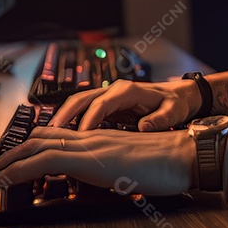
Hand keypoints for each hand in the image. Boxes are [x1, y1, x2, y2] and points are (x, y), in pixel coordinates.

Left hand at [0, 126, 194, 195]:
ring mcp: (89, 144)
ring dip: (6, 163)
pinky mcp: (90, 157)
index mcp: (98, 139)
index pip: (54, 137)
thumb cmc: (167, 164)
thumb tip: (103, 183)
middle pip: (38, 138)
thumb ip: (112, 170)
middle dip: (8, 156)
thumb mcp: (131, 168)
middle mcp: (89, 136)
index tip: (9, 166)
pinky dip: (21, 170)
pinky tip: (7, 180)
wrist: (184, 155)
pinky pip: (46, 160)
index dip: (28, 149)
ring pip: (35, 147)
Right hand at [48, 79, 199, 130]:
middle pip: (83, 99)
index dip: (89, 119)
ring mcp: (109, 97)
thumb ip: (161, 118)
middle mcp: (114, 91)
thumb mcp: (173, 110)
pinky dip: (72, 121)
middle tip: (52, 132)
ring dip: (64, 117)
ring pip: (80, 103)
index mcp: (128, 91)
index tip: (81, 136)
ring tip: (50, 134)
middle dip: (66, 114)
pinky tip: (64, 135)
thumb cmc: (174, 103)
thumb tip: (145, 127)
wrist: (178, 96)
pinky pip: (85, 111)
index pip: (102, 104)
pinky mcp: (107, 105)